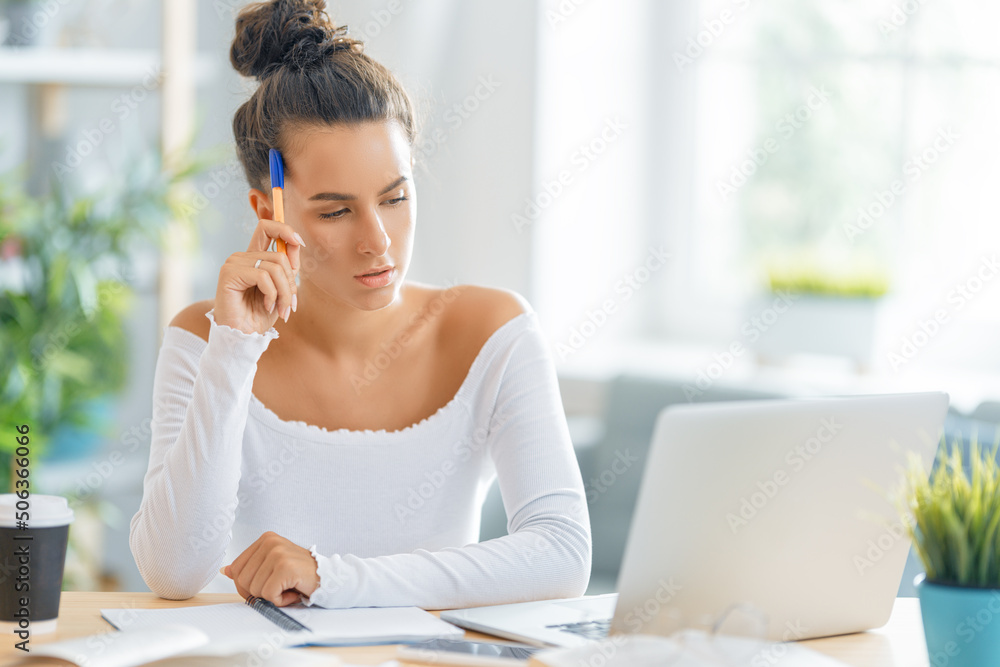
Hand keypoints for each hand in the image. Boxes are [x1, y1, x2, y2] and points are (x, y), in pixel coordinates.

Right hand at [214, 218, 305, 335]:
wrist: (243, 336)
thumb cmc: (260, 315)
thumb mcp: (281, 289)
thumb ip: (287, 268)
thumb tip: (297, 244)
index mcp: (253, 258)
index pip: (267, 228)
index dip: (285, 230)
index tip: (300, 242)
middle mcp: (242, 257)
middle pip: (279, 255)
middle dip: (291, 282)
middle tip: (289, 304)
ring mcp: (234, 263)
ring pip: (275, 267)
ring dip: (284, 292)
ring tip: (280, 309)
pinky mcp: (229, 274)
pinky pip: (263, 276)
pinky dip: (272, 294)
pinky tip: (266, 306)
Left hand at [219, 531, 319, 606]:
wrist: (328, 578)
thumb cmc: (300, 575)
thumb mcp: (272, 566)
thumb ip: (250, 567)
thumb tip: (227, 570)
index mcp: (266, 539)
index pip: (236, 568)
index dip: (248, 584)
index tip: (267, 582)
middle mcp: (271, 542)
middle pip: (242, 580)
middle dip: (259, 591)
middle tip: (280, 586)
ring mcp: (278, 554)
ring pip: (255, 589)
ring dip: (272, 596)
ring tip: (289, 586)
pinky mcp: (285, 568)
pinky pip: (269, 595)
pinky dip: (281, 600)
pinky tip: (293, 590)